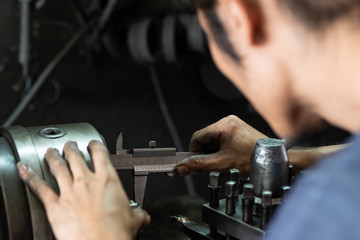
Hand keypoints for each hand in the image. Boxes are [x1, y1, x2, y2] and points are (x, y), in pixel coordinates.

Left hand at [17, 141, 149, 239]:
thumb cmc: (115, 232)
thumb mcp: (134, 219)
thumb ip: (138, 213)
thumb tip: (143, 215)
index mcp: (107, 179)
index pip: (100, 153)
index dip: (95, 145)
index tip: (93, 144)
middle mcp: (86, 181)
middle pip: (75, 156)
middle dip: (71, 148)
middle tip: (70, 145)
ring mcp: (69, 191)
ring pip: (58, 166)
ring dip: (53, 156)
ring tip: (50, 151)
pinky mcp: (55, 205)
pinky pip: (39, 187)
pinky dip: (30, 177)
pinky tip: (24, 170)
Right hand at [176, 115, 266, 176]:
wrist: (275, 162)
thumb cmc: (254, 160)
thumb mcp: (223, 164)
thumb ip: (199, 164)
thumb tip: (182, 167)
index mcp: (224, 125)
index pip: (197, 138)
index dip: (195, 153)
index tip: (197, 164)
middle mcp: (228, 121)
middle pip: (205, 139)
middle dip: (207, 154)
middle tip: (216, 164)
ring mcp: (234, 125)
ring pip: (213, 141)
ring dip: (215, 153)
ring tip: (226, 162)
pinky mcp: (238, 131)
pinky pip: (222, 141)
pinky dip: (222, 151)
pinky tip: (230, 158)